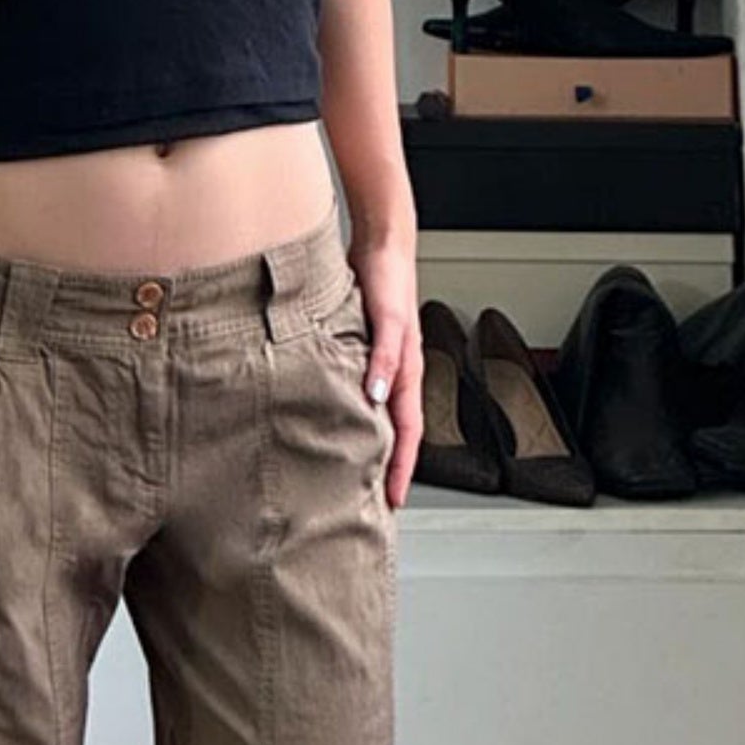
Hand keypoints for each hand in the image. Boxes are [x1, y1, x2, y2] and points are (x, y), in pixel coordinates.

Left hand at [349, 233, 421, 510]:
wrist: (380, 241)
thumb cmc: (388, 275)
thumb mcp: (386, 316)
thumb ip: (383, 356)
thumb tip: (377, 396)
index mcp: (406, 371)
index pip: (407, 434)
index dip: (402, 470)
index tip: (394, 501)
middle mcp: (395, 374)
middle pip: (395, 434)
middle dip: (388, 470)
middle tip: (374, 504)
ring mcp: (380, 367)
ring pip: (378, 420)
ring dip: (372, 450)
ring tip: (355, 478)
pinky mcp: (363, 356)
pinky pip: (361, 399)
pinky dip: (354, 422)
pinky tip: (337, 431)